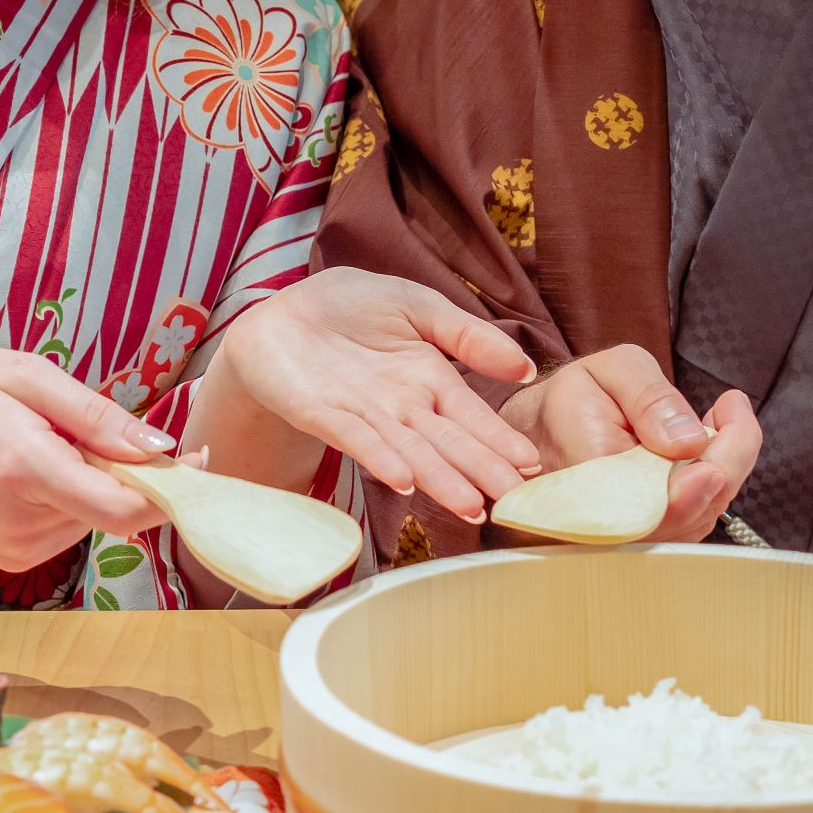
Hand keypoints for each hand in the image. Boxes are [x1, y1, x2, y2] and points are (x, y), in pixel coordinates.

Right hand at [0, 345, 170, 572]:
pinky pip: (72, 526)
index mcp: (25, 470)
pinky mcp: (15, 558)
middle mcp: (22, 522)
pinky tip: (33, 470)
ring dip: (93, 481)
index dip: (170, 490)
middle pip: (115, 510)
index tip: (196, 459)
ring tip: (43, 444)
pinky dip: (71, 497)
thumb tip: (163, 447)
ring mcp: (17, 548)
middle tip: (84, 427)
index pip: (122, 509)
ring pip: (96, 517)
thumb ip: (97, 415)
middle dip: (124, 471)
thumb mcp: (28, 375)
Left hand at [197, 269, 542, 521]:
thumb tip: (526, 366)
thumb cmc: (350, 307)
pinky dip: (381, 459)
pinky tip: (405, 481)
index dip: (499, 440)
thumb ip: (467, 335)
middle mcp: (403, 407)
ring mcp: (365, 415)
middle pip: (448, 442)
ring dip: (440, 479)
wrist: (281, 313)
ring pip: (410, 451)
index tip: (531, 466)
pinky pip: (357, 439)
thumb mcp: (418, 306)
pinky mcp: (323, 415)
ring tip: (472, 505)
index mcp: (430, 379)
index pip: (472, 416)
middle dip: (481, 471)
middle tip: (514, 501)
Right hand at [497, 345, 760, 542]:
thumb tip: (689, 440)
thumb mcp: (610, 371)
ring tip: (722, 419)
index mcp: (591, 476)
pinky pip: (693, 519)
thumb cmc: (575, 399)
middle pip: (693, 511)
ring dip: (723, 469)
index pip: (667, 495)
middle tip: (731, 409)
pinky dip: (711, 482)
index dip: (712, 466)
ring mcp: (627, 535)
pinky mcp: (644, 536)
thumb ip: (649, 397)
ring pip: (699, 518)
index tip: (728, 412)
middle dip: (729, 459)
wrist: (539, 433)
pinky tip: (703, 447)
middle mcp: (607, 521)